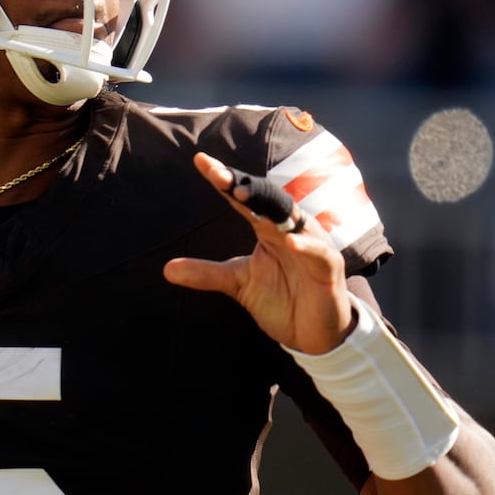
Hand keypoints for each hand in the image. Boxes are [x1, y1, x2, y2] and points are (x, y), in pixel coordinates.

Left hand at [162, 152, 353, 354]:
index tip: (200, 161)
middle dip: (243, 185)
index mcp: (267, 227)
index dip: (224, 180)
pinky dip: (305, 246)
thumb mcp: (238, 283)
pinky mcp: (328, 267)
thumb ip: (206, 273)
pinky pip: (318, 253)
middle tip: (218, 175)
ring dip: (269, 205)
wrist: (312, 333)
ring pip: (292, 217)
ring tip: (241, 195)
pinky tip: (290, 242)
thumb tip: (166, 269)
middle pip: (265, 199)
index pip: (243, 198)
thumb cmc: (280, 299)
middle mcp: (289, 228)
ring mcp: (311, 245)